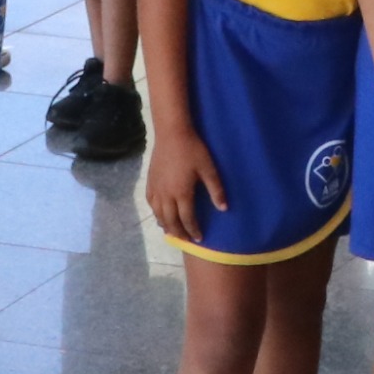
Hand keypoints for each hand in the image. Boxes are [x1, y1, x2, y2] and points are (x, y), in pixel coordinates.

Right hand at [145, 123, 224, 242]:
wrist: (172, 133)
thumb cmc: (193, 150)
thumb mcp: (209, 169)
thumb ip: (216, 190)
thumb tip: (223, 209)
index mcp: (181, 193)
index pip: (187, 218)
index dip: (193, 230)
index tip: (199, 238)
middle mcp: (166, 195)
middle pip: (171, 220)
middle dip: (179, 232)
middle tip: (187, 240)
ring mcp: (156, 188)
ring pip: (158, 214)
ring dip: (166, 225)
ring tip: (173, 232)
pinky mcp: (150, 181)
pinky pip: (150, 203)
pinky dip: (155, 212)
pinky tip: (160, 215)